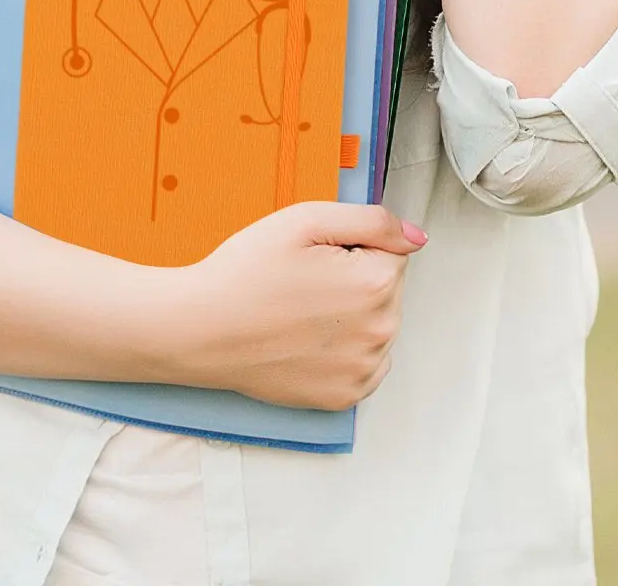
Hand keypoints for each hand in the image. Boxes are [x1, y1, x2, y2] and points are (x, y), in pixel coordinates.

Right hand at [175, 201, 426, 410]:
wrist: (201, 328)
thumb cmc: (246, 271)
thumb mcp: (306, 220)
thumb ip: (372, 220)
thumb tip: (416, 238)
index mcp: (375, 283)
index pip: (389, 252)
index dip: (350, 247)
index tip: (315, 257)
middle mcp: (380, 332)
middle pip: (385, 290)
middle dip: (354, 280)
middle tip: (302, 281)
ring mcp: (363, 370)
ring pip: (375, 326)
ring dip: (351, 315)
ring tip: (299, 310)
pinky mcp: (344, 396)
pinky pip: (363, 362)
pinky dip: (343, 349)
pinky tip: (305, 339)